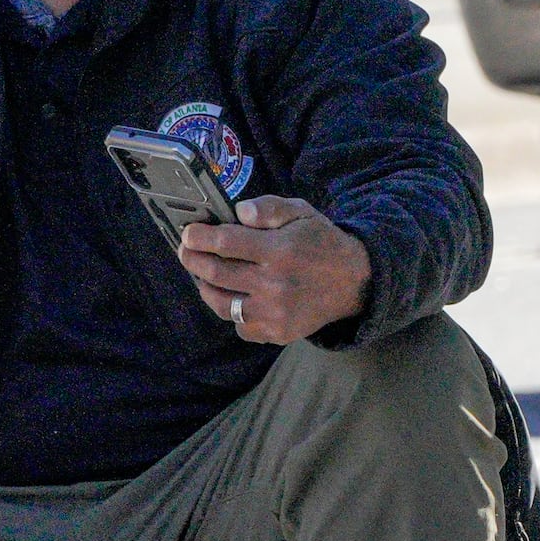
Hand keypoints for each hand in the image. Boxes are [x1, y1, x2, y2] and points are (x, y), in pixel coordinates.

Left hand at [177, 194, 371, 348]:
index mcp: (279, 250)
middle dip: (193, 260)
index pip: (225, 243)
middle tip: (185, 251)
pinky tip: (232, 298)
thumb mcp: (301, 213)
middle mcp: (275, 284)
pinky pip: (241, 327)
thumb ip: (268, 208)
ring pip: (222, 305)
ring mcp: (275, 313)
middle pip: (216, 274)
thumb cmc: (321, 242)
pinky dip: (232, 313)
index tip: (187, 234)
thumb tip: (238, 212)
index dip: (199, 238)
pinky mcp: (278, 332)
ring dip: (205, 288)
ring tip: (202, 276)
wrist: (354, 281)